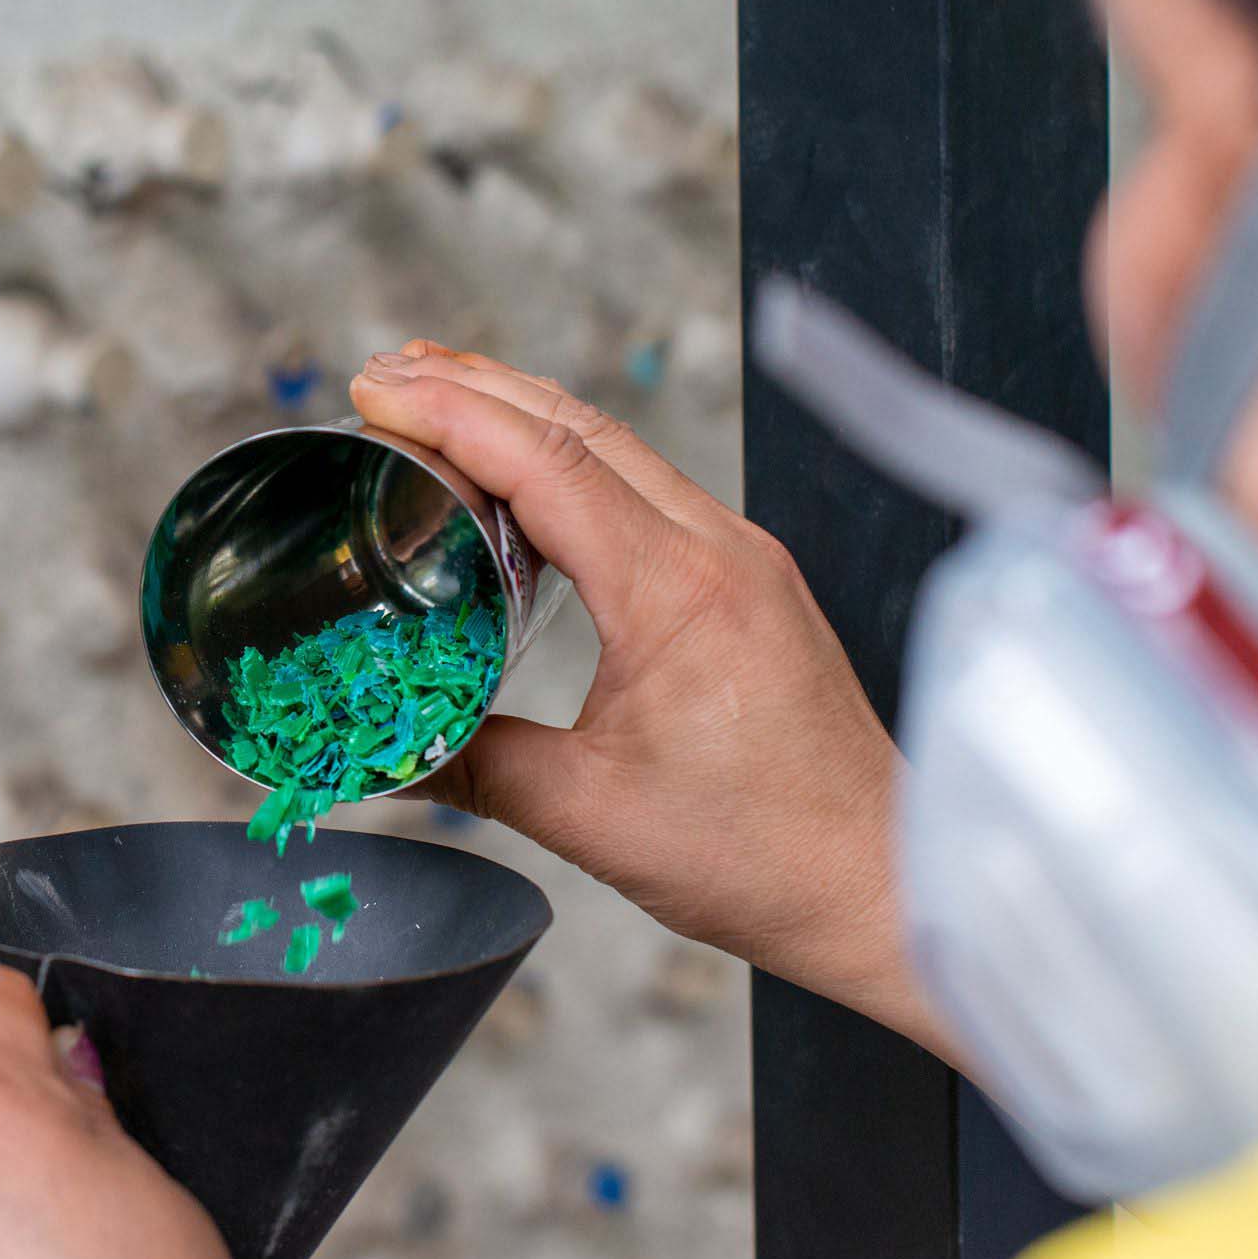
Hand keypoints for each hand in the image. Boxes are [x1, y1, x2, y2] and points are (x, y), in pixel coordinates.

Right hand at [353, 342, 950, 1057]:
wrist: (879, 883)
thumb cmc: (762, 856)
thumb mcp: (588, 816)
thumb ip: (474, 769)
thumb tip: (386, 751)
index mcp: (677, 590)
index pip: (547, 463)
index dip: (452, 415)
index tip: (378, 393)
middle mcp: (719, 551)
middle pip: (582, 426)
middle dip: (476, 387)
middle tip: (386, 375)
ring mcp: (742, 560)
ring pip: (619, 449)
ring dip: (524, 416)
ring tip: (439, 401)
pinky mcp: (750, 583)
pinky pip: (648, 492)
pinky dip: (572, 463)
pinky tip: (528, 480)